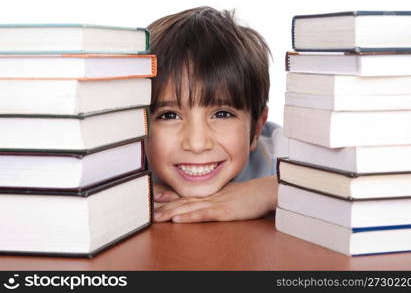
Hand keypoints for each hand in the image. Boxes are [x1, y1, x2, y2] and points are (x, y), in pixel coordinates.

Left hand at [153, 176, 277, 222]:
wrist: (265, 191)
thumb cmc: (249, 195)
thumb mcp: (228, 195)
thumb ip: (214, 198)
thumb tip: (201, 202)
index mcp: (209, 193)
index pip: (184, 194)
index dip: (166, 195)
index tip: (151, 196)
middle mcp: (208, 196)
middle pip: (181, 201)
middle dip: (163, 206)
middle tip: (145, 208)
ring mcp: (215, 203)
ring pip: (188, 208)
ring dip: (170, 212)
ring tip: (155, 216)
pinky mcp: (224, 211)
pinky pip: (204, 214)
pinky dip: (189, 217)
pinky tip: (177, 220)